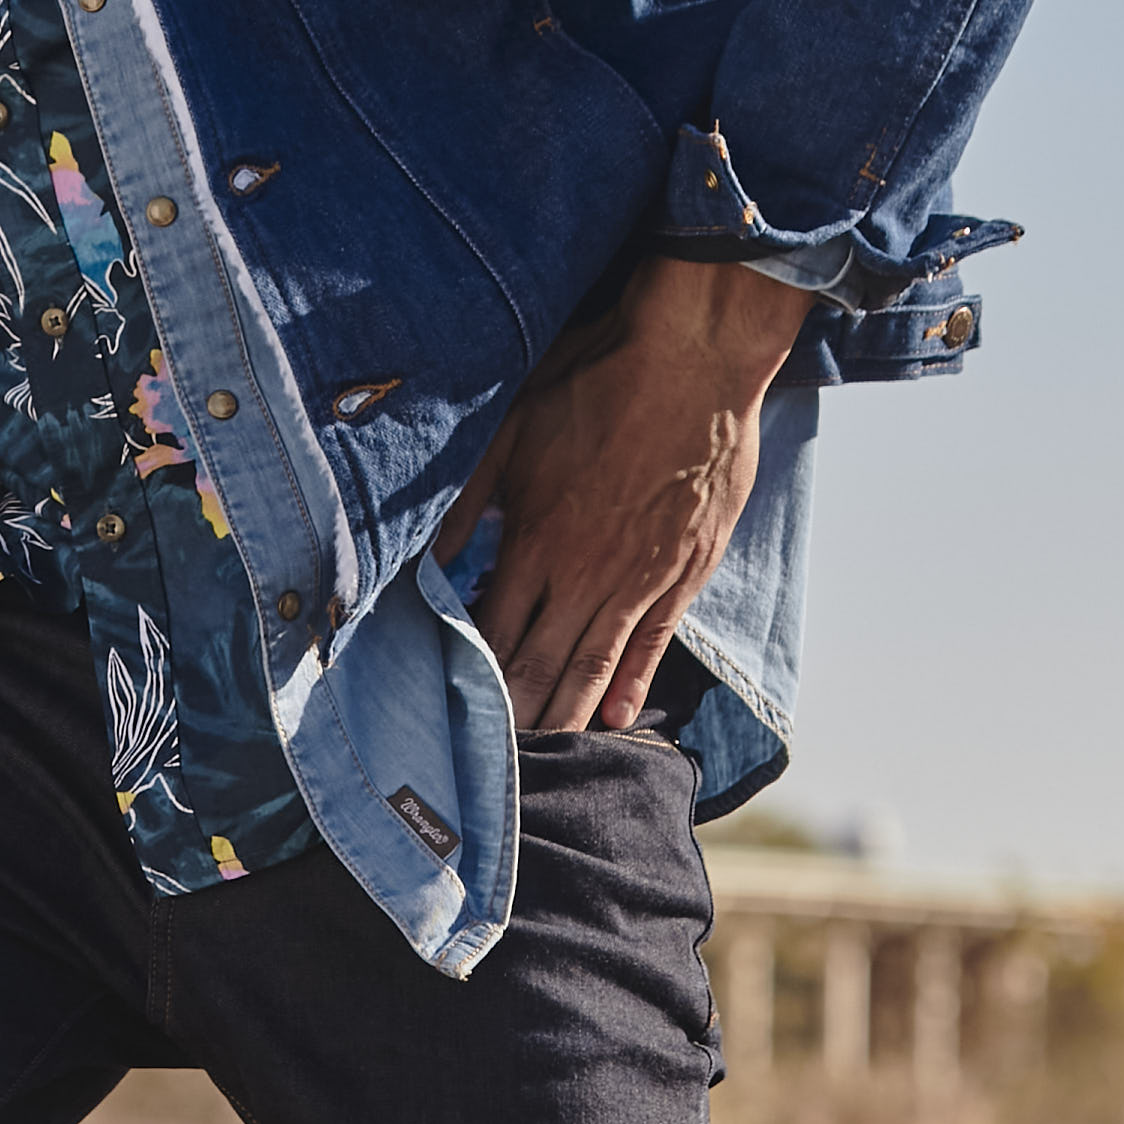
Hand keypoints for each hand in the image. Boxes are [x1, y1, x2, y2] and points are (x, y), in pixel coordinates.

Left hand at [441, 258, 811, 734]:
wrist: (694, 358)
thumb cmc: (596, 380)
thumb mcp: (512, 428)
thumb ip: (468, 496)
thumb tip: (428, 552)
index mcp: (535, 539)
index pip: (492, 628)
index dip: (470, 673)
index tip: (450, 710)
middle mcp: (585, 572)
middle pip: (539, 662)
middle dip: (512, 715)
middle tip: (486, 764)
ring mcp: (640, 578)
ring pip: (593, 664)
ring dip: (565, 714)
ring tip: (540, 757)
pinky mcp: (685, 571)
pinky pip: (654, 642)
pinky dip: (630, 684)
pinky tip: (613, 718)